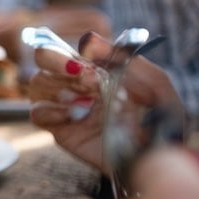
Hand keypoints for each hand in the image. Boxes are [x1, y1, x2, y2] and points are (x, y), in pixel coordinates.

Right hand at [28, 32, 180, 172]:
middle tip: (85, 80)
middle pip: (43, 58)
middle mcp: (77, 84)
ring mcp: (67, 106)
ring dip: (59, 87)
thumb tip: (86, 40)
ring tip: (87, 103)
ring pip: (37, 83)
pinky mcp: (61, 130)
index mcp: (96, 68)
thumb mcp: (154, 83)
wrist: (158, 158)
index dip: (73, 53)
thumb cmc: (160, 119)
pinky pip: (38, 113)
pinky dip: (50, 110)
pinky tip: (74, 116)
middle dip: (57, 62)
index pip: (67, 46)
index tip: (94, 70)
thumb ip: (123, 58)